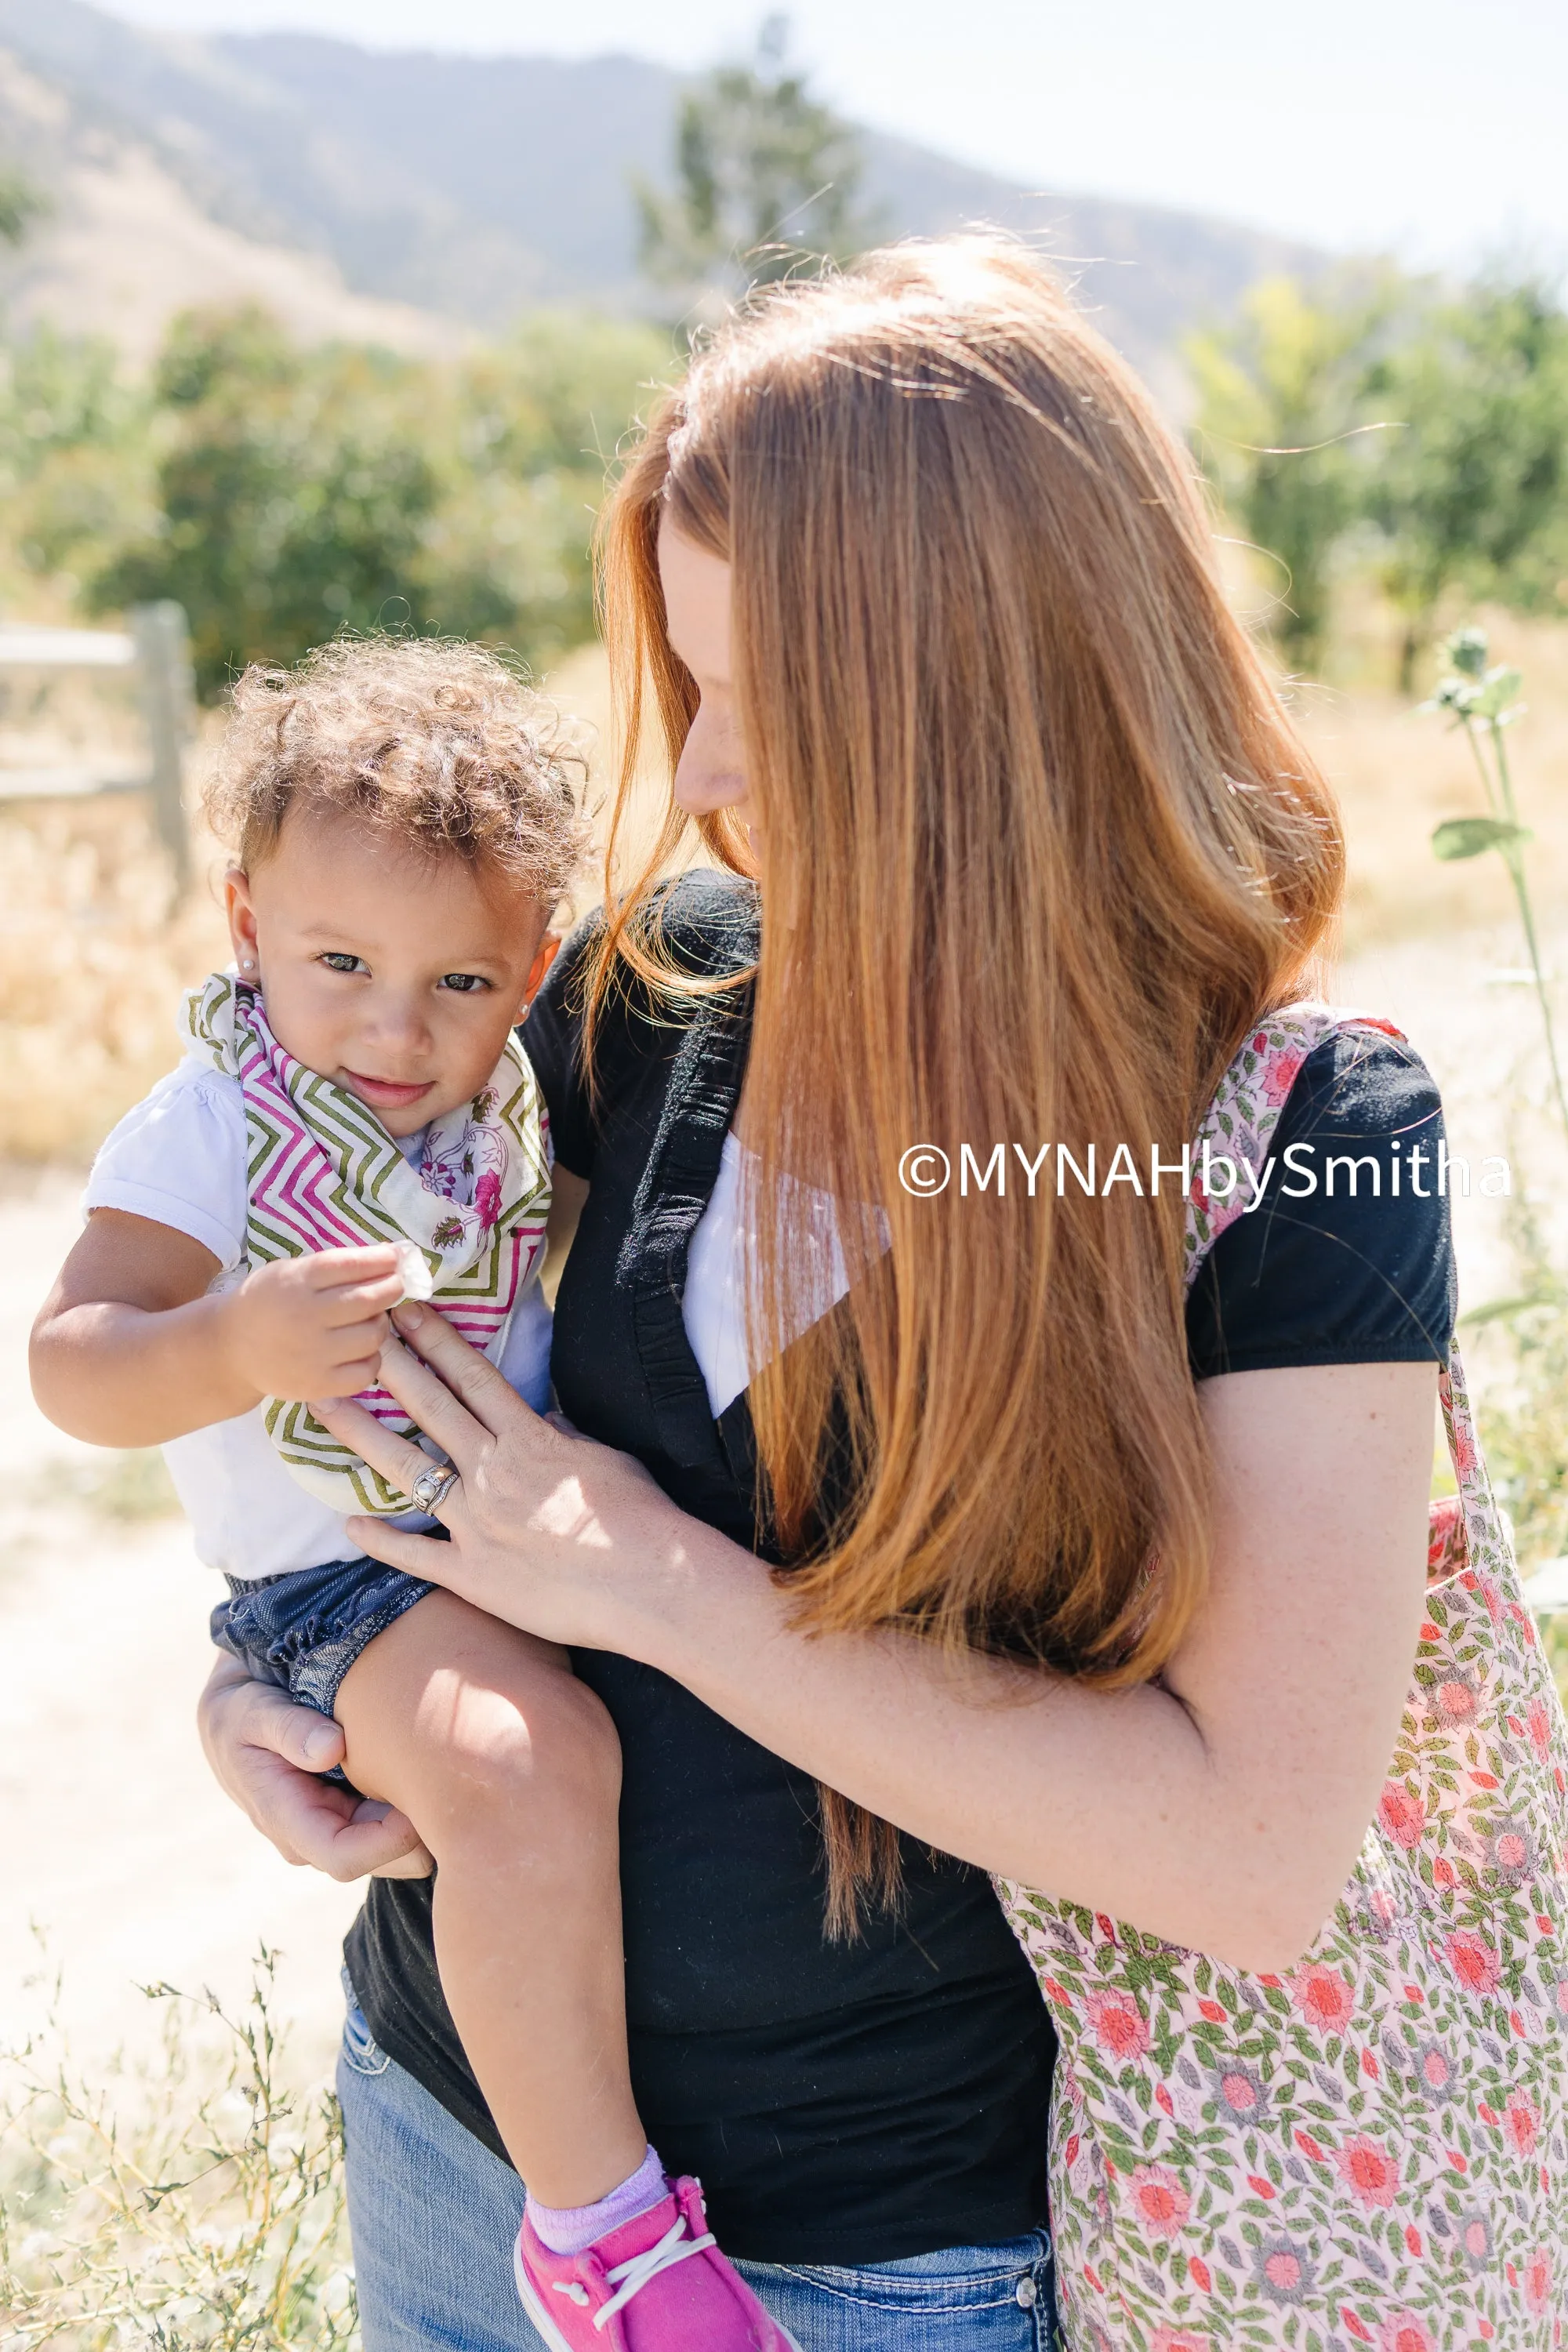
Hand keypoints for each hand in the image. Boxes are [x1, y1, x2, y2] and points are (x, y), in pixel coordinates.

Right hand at [197, 1651, 432, 1879]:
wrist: (235, 1716)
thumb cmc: (243, 1712)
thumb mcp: (254, 1711)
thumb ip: (289, 1728)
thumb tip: (330, 1749)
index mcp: (288, 1822)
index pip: (346, 1857)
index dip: (389, 1841)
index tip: (419, 1801)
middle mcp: (314, 1840)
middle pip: (385, 1861)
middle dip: (421, 1834)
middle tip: (452, 1783)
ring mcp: (337, 1829)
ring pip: (400, 1849)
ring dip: (426, 1820)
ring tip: (449, 1773)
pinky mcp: (355, 1814)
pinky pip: (398, 1824)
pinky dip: (418, 1804)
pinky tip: (434, 1769)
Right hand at [217, 1247, 407, 1402]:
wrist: (230, 1350)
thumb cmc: (269, 1303)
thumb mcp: (289, 1272)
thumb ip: (333, 1267)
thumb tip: (388, 1257)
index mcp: (296, 1282)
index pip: (349, 1265)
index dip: (380, 1260)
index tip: (395, 1258)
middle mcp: (304, 1316)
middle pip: (367, 1300)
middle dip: (390, 1288)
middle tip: (393, 1285)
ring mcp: (311, 1354)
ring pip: (372, 1335)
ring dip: (379, 1323)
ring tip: (369, 1319)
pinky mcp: (316, 1385)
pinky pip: (366, 1371)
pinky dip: (371, 1358)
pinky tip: (360, 1351)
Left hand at [310, 1302, 678, 1652]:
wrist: (651, 1583)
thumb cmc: (642, 1518)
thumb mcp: (604, 1458)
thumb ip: (565, 1435)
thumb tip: (543, 1416)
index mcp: (529, 1439)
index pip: (472, 1377)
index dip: (436, 1340)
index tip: (407, 1312)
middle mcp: (494, 1473)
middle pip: (431, 1408)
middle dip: (391, 1366)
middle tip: (355, 1334)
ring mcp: (477, 1524)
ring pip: (407, 1470)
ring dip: (361, 1435)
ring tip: (323, 1406)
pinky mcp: (472, 1575)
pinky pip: (416, 1555)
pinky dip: (381, 1540)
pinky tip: (349, 1524)